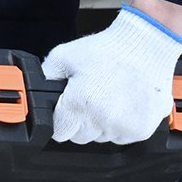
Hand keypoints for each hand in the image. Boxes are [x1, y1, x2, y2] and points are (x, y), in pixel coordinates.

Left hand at [44, 4, 181, 144]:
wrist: (147, 43)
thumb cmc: (108, 48)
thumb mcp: (64, 56)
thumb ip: (45, 78)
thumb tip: (34, 92)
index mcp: (79, 104)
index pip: (60, 132)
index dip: (63, 119)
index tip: (70, 107)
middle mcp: (101, 119)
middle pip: (80, 137)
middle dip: (82, 121)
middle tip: (93, 97)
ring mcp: (123, 126)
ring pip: (102, 138)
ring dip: (103, 123)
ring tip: (111, 96)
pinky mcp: (141, 129)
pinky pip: (123, 137)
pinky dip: (123, 124)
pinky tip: (125, 103)